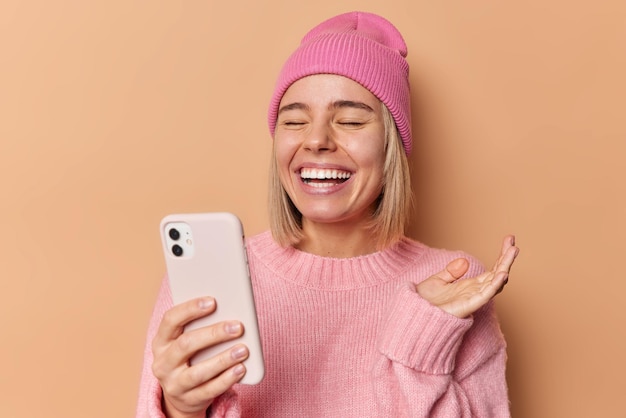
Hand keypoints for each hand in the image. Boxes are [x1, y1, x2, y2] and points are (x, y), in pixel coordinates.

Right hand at [151, 297, 248, 417]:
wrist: (182, 394)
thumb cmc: (190, 356)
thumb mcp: (187, 340)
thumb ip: (201, 325)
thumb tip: (228, 310)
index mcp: (161, 341)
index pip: (170, 320)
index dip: (190, 309)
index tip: (213, 301)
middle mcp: (163, 363)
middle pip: (186, 344)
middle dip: (214, 334)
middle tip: (238, 326)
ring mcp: (174, 384)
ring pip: (197, 372)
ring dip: (223, 359)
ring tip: (243, 349)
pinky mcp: (189, 400)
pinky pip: (209, 390)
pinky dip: (227, 379)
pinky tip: (241, 368)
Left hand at [416, 235, 518, 317]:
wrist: (413, 314)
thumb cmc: (424, 302)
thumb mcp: (438, 280)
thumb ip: (452, 272)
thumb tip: (465, 262)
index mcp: (470, 286)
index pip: (492, 269)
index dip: (501, 256)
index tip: (509, 240)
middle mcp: (475, 292)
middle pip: (497, 274)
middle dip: (506, 258)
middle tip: (513, 242)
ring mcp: (473, 298)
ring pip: (495, 282)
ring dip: (505, 266)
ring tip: (513, 251)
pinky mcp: (468, 305)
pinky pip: (485, 294)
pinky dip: (495, 284)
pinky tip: (503, 273)